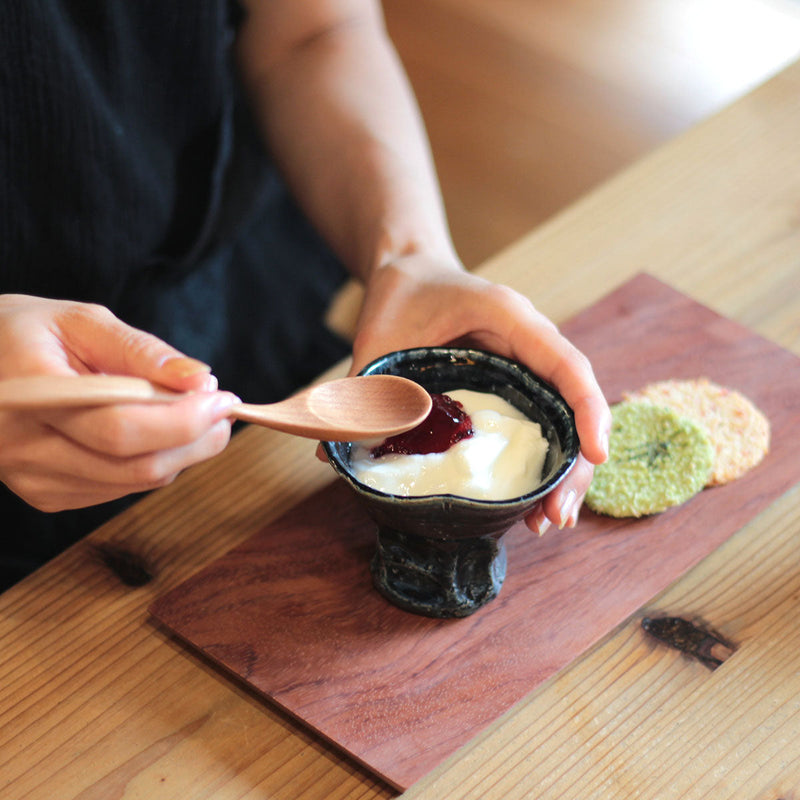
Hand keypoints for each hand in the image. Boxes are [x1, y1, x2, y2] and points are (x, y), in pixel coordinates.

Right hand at [0, 295, 238, 511]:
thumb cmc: (25, 334)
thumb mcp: (81, 322)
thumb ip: (142, 351)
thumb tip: (200, 380)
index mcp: (28, 394)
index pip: (119, 426)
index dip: (183, 419)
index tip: (223, 398)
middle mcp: (23, 446)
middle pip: (134, 463)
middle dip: (196, 440)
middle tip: (223, 411)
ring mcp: (32, 478)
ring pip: (135, 481)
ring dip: (183, 453)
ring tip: (196, 415)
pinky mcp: (45, 494)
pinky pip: (120, 487)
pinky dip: (154, 462)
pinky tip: (157, 432)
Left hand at [349, 256, 611, 533]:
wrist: (410, 272)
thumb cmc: (401, 294)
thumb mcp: (379, 336)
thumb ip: (362, 388)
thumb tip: (330, 456)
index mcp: (510, 318)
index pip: (565, 363)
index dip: (587, 410)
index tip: (594, 455)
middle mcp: (529, 345)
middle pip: (573, 406)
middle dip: (575, 465)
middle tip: (556, 518)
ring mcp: (525, 369)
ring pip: (561, 423)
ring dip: (561, 474)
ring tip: (546, 523)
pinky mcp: (512, 389)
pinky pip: (537, 426)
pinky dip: (538, 465)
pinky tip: (527, 505)